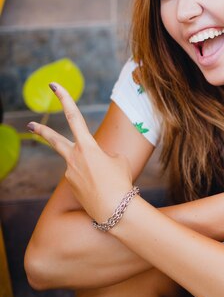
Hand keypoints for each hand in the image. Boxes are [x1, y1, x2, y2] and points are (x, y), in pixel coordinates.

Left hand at [28, 83, 133, 223]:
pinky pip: (83, 178)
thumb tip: (97, 161)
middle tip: (30, 125)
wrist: (115, 209)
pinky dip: (94, 181)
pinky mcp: (71, 186)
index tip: (55, 87)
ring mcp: (70, 173)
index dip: (65, 99)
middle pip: (54, 140)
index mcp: (87, 146)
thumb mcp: (119, 161)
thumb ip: (105, 155)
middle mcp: (74, 158)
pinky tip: (102, 190)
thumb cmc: (121, 182)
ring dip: (93, 170)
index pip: (74, 117)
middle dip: (42, 131)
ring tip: (106, 182)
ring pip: (80, 164)